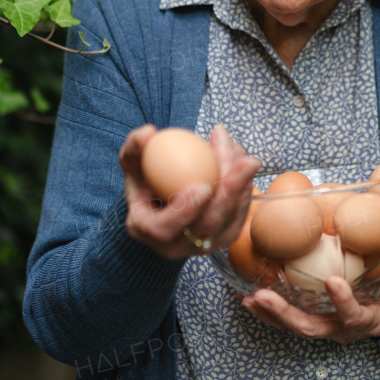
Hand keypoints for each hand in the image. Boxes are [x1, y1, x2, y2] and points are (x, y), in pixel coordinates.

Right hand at [119, 124, 258, 259]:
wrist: (162, 203)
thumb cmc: (144, 181)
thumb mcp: (133, 164)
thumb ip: (135, 147)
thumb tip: (148, 133)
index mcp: (149, 231)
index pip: (165, 228)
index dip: (184, 210)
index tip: (202, 186)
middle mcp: (178, 246)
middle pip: (208, 225)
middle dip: (230, 193)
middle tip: (246, 162)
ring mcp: (204, 245)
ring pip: (230, 220)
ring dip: (243, 184)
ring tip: (244, 153)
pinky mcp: (224, 237)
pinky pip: (240, 214)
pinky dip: (245, 187)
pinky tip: (244, 160)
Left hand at [241, 241, 379, 343]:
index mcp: (371, 320)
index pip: (355, 317)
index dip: (343, 303)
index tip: (332, 281)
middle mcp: (345, 329)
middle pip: (311, 328)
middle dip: (285, 314)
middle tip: (263, 295)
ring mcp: (328, 326)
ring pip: (295, 326)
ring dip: (270, 314)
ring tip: (247, 297)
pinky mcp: (316, 317)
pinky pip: (290, 318)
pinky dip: (268, 311)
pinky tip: (247, 297)